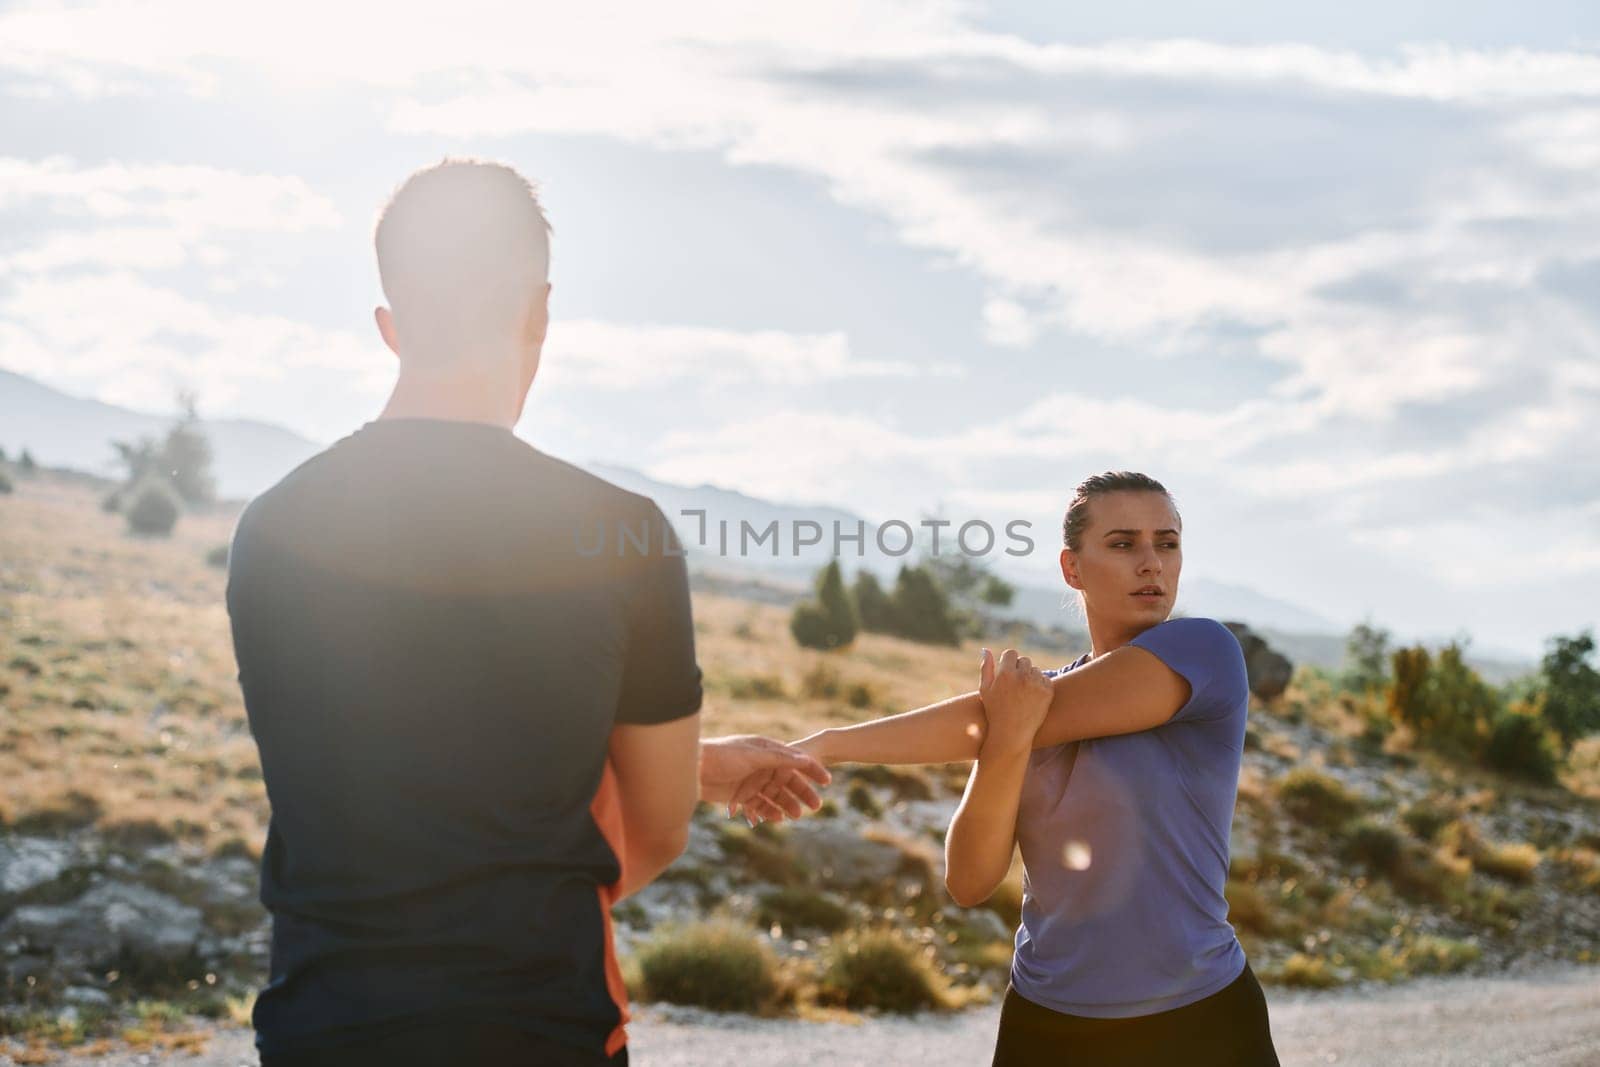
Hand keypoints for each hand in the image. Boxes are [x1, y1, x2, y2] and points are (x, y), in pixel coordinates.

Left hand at [699, 735, 830, 818]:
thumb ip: (780, 758)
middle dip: (802, 792)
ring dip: (786, 804)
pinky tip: (778, 819)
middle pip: (787, 780)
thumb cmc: (722, 755)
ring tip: (797, 816)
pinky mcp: (739, 795)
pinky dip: (768, 811)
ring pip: (774, 795)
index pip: (796, 760)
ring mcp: (750, 781)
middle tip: (816, 806)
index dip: (812, 770)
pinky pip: (759, 805)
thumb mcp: (754, 755)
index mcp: (767, 750)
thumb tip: (805, 760)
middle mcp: (761, 765)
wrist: (690, 767)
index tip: (827, 781)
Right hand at [977, 647, 1051, 758]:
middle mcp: (1021, 677)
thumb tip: (986, 649)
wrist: (1011, 735)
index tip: (1007, 672)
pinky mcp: (1048, 693)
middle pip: (1025, 661)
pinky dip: (1040, 686)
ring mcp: (1036, 685)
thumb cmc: (994, 712)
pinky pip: (1046, 680)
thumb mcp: (985, 690)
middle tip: (1015, 685)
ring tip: (1023, 694)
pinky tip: (1032, 698)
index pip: (1011, 653)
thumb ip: (986, 668)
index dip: (1009, 662)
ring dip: (1031, 677)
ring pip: (1036, 670)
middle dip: (1020, 669)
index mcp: (1005, 674)